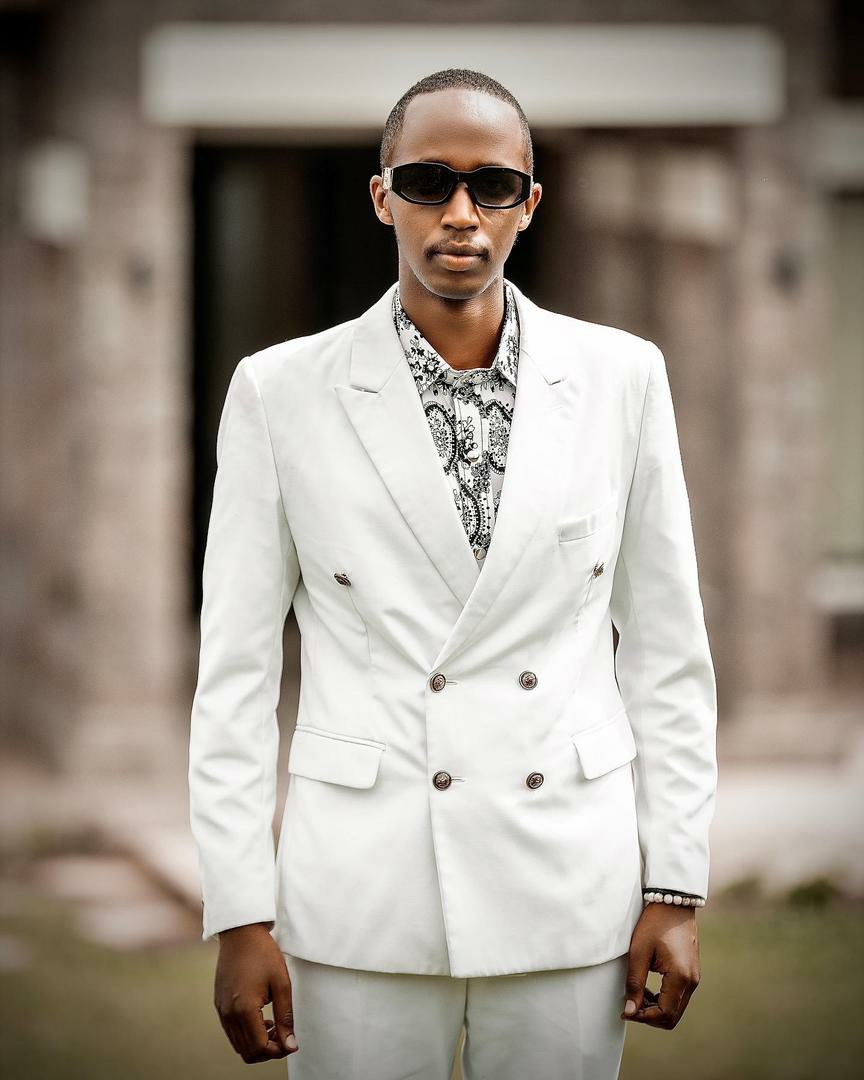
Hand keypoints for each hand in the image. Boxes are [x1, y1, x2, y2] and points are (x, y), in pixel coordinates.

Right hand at [214, 922, 299, 1062]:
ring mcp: (221, 1010)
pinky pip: (231, 1031)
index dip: (277, 1051)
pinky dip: (247, 1033)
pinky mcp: (219, 1005)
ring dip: (257, 1042)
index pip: (259, 1047)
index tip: (290, 1041)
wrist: (241, 932)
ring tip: (274, 1024)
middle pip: (247, 1051)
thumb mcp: (282, 984)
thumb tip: (291, 1045)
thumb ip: (286, 1017)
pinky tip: (261, 1017)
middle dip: (268, 1050)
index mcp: (244, 1009)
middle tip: (284, 1035)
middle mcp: (228, 1014)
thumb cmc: (264, 954)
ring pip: (238, 1044)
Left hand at [620, 903, 700, 1028]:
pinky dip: (663, 999)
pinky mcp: (691, 973)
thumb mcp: (639, 952)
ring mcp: (694, 977)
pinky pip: (678, 996)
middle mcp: (692, 981)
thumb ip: (635, 983)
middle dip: (650, 1016)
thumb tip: (630, 1011)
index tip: (626, 1011)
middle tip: (629, 1006)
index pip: (665, 1014)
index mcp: (680, 977)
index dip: (643, 1018)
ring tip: (636, 996)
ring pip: (676, 1008)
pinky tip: (647, 988)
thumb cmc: (654, 923)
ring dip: (656, 1008)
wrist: (673, 903)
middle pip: (672, 1016)